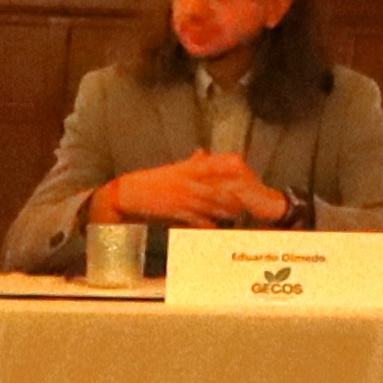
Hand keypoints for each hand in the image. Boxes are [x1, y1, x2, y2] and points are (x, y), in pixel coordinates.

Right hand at [111, 152, 280, 227]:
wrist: (129, 193)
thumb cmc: (152, 181)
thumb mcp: (173, 169)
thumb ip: (191, 162)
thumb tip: (202, 152)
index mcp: (190, 169)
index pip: (219, 165)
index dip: (236, 169)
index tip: (249, 175)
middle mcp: (191, 181)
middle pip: (221, 186)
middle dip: (237, 195)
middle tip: (252, 201)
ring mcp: (185, 197)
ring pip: (214, 204)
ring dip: (228, 211)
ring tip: (241, 215)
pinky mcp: (179, 211)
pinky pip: (199, 220)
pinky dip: (210, 226)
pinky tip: (219, 230)